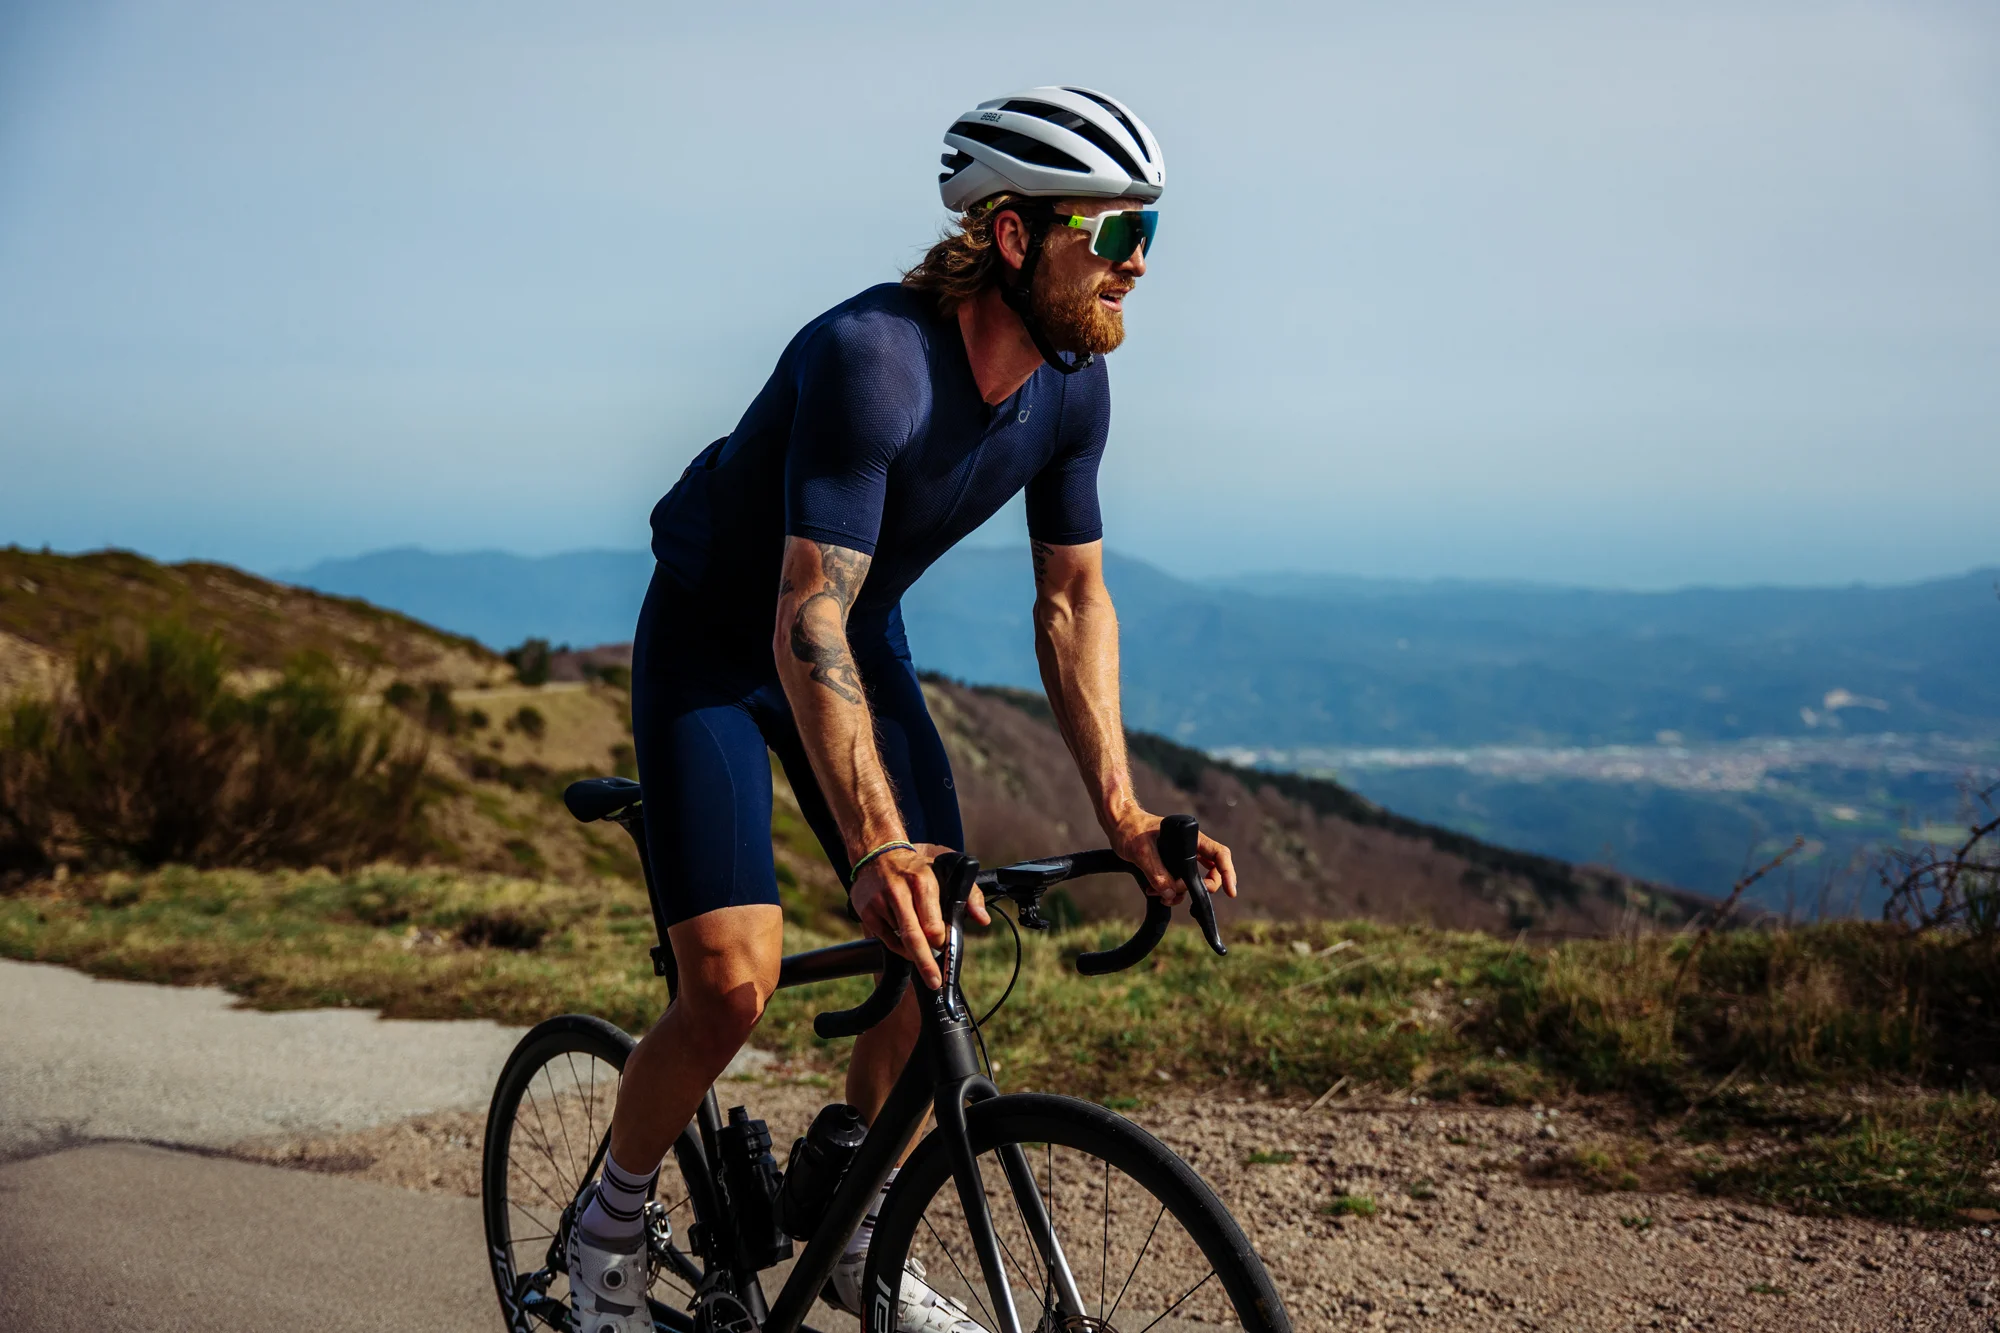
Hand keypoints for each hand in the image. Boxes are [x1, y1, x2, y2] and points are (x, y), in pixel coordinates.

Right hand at [850, 842, 988, 989]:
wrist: (878, 855)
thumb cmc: (918, 867)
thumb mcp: (948, 869)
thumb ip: (970, 894)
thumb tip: (983, 920)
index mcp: (922, 881)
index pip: (932, 924)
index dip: (941, 940)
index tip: (944, 946)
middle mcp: (899, 892)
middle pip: (914, 937)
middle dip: (926, 963)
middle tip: (935, 982)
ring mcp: (880, 903)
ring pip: (900, 942)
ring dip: (914, 953)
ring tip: (922, 955)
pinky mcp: (867, 912)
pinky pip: (887, 940)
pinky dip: (900, 947)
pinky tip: (907, 942)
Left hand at [1109, 811, 1238, 906]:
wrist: (1117, 823)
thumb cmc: (1130, 829)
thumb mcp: (1141, 850)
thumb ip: (1157, 872)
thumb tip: (1171, 894)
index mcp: (1190, 837)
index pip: (1219, 854)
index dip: (1228, 873)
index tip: (1231, 892)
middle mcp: (1189, 847)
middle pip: (1211, 871)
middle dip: (1202, 887)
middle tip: (1185, 894)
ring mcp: (1180, 856)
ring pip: (1192, 880)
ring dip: (1180, 892)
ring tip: (1160, 894)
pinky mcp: (1170, 864)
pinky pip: (1178, 882)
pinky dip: (1170, 891)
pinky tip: (1154, 892)